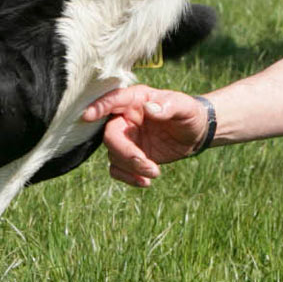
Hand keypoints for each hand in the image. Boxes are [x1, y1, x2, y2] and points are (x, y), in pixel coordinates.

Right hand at [79, 86, 209, 187]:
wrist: (195, 133)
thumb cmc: (189, 113)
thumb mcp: (185, 107)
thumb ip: (168, 106)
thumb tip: (149, 108)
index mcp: (136, 99)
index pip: (113, 100)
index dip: (99, 107)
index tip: (87, 116)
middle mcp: (126, 117)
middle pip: (110, 135)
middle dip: (126, 153)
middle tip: (146, 164)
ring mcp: (126, 137)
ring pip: (113, 155)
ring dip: (132, 168)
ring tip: (155, 172)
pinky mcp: (129, 155)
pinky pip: (117, 168)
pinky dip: (128, 177)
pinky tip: (145, 182)